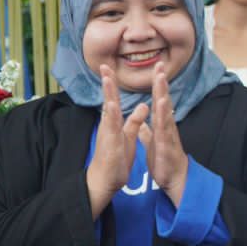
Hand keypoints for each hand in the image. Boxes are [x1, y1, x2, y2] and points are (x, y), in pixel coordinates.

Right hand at [86, 65, 149, 216]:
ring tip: (107, 78)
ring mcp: (108, 133)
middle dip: (107, 83)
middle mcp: (109, 125)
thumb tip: (142, 105)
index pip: (114, 99)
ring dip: (108, 94)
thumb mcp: (128, 136)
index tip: (110, 68)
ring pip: (108, 110)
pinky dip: (111, 116)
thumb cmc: (116, 157)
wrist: (106, 180)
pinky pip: (111, 128)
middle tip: (104, 65)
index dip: (113, 84)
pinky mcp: (111, 143)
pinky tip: (111, 105)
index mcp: (115, 122)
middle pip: (108, 99)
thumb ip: (135, 120)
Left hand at [138, 64, 189, 203]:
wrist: (175, 179)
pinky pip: (164, 125)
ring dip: (163, 93)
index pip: (157, 101)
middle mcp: (166, 125)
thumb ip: (147, 131)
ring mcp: (168, 132)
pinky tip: (163, 102)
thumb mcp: (152, 144)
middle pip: (163, 100)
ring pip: (165, 109)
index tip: (156, 69)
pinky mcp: (167, 142)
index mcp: (160, 125)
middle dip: (161, 82)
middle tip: (160, 65)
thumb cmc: (164, 161)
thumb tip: (142, 122)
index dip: (156, 86)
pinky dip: (164, 113)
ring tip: (161, 78)